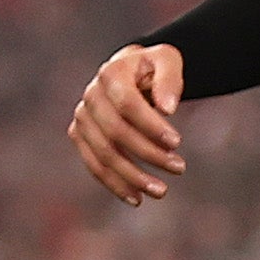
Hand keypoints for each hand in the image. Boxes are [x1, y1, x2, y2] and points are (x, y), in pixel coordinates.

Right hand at [69, 42, 185, 204]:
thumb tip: (167, 108)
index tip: (177, 143)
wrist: (132, 72)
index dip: (151, 126)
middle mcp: (91, 95)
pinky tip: (136, 198)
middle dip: (148, 154)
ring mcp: (83, 117)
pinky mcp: (80, 135)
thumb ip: (169, 79)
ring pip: (102, 154)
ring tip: (161, 191)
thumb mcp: (168, 60)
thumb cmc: (154, 68)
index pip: (127, 104)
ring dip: (132, 176)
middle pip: (115, 132)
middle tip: (180, 167)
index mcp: (111, 73)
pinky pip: (94, 165)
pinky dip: (114, 184)